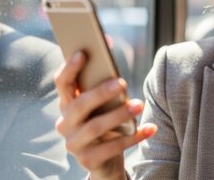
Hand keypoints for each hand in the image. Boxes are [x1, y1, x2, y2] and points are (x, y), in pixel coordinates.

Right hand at [54, 51, 156, 178]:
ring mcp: (74, 144)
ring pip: (95, 127)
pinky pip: (113, 147)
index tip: (83, 52)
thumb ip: (103, 84)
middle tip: (122, 82)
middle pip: (79, 105)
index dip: (70, 68)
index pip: (62, 83)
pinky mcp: (88, 160)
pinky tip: (150, 128)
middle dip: (100, 92)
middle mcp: (65, 124)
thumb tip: (112, 54)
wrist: (105, 160)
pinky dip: (133, 137)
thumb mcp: (102, 105)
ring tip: (139, 104)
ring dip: (119, 114)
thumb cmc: (105, 121)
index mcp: (67, 104)